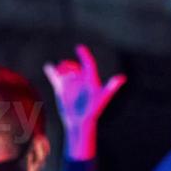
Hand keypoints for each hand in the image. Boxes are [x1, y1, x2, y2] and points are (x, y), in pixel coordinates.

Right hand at [43, 44, 125, 160]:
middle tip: (66, 66)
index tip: (79, 48)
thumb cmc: (93, 111)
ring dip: (61, 68)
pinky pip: (56, 78)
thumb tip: (121, 78)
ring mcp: (70, 84)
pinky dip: (52, 72)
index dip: (84, 55)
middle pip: (75, 66)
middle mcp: (80, 80)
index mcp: (91, 79)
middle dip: (70, 65)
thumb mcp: (103, 97)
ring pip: (64, 70)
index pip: (88, 63)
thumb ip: (111, 87)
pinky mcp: (62, 89)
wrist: (80, 122)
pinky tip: (48, 67)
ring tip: (58, 69)